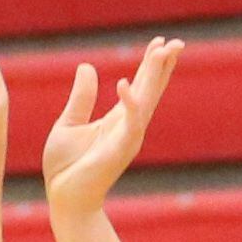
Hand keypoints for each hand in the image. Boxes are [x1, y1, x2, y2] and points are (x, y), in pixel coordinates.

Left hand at [42, 38, 180, 215]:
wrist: (64, 199)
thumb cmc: (66, 167)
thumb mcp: (68, 123)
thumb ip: (81, 97)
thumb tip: (87, 66)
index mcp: (117, 119)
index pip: (140, 85)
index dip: (150, 64)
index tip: (160, 42)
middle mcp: (128, 126)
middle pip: (151, 90)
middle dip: (164, 66)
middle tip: (177, 42)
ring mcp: (127, 137)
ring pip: (146, 101)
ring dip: (155, 76)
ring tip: (163, 52)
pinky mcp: (118, 150)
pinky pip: (128, 124)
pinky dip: (129, 104)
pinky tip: (124, 83)